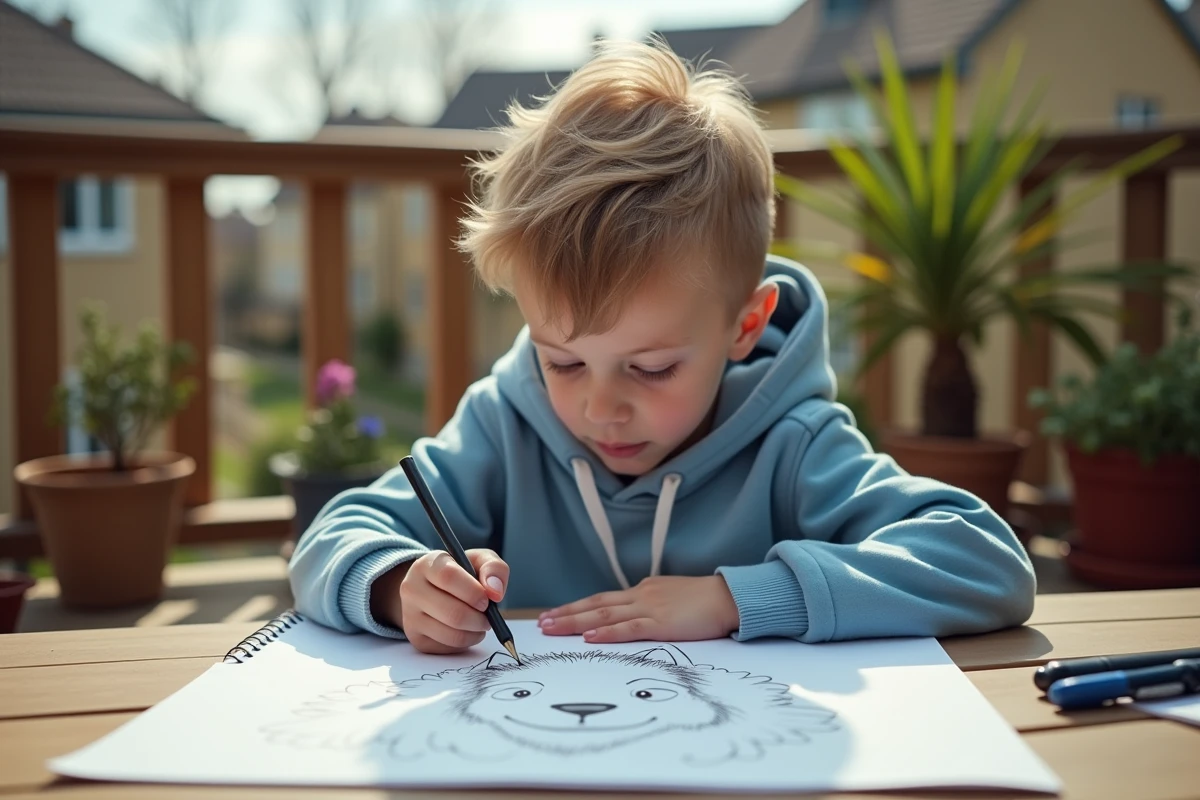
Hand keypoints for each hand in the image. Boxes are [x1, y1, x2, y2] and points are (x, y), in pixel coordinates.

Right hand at [371, 549, 508, 654]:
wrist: (433, 590)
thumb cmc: (462, 574)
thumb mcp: (479, 560)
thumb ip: (493, 568)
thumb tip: (495, 592)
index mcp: (427, 565)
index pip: (448, 577)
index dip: (473, 591)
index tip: (487, 599)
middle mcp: (412, 589)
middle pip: (452, 613)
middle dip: (479, 619)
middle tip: (488, 617)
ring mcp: (410, 616)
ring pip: (451, 635)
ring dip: (475, 633)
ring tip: (481, 623)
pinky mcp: (416, 639)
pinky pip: (448, 648)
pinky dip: (466, 643)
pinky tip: (468, 631)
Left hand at [537, 575, 739, 642]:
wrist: (729, 597)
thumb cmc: (705, 600)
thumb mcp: (672, 596)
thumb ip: (653, 603)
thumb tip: (637, 614)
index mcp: (643, 590)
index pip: (602, 599)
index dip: (577, 607)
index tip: (555, 614)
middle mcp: (640, 596)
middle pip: (595, 604)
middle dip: (566, 614)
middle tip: (542, 622)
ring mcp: (649, 609)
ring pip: (604, 614)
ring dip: (576, 622)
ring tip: (553, 629)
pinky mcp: (661, 624)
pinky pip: (628, 628)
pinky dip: (607, 633)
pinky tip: (589, 637)